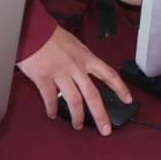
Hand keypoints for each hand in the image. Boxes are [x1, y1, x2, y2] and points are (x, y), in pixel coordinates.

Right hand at [16, 25, 132, 135]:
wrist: (33, 30)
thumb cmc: (51, 35)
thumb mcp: (74, 44)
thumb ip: (81, 59)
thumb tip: (86, 72)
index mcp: (86, 57)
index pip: (109, 74)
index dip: (120, 88)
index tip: (128, 99)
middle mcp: (76, 67)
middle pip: (93, 95)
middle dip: (101, 115)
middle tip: (105, 130)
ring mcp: (60, 73)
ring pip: (74, 101)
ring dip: (77, 117)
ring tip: (78, 125)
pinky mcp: (44, 78)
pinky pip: (50, 99)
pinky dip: (52, 109)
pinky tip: (53, 114)